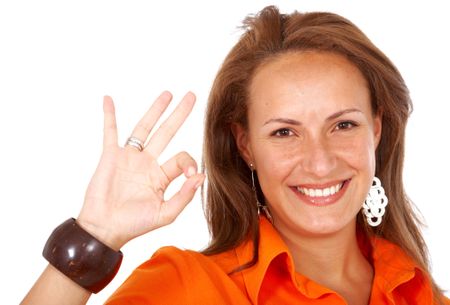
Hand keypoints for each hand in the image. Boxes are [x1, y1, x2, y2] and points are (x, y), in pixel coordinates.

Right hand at [77, 91, 203, 250]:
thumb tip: (202, 176)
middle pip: (167, 132)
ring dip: (155, 110)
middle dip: (179, 115)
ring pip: (144, 128)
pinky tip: (109, 99)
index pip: (181, 157)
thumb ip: (184, 196)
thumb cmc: (134, 224)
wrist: (105, 228)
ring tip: (168, 94)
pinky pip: (110, 131)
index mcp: (162, 175)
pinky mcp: (111, 156)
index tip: (192, 174)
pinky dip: (109, 115)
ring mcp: (129, 157)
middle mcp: (148, 163)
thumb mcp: (165, 214)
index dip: (190, 162)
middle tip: (191, 96)